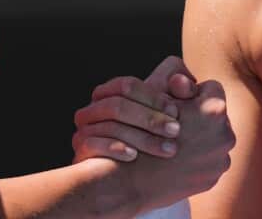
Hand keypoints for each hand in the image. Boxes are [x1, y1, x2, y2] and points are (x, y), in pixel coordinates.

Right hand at [72, 56, 198, 162]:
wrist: (133, 178)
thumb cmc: (156, 136)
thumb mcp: (170, 113)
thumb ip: (181, 92)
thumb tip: (180, 83)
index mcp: (112, 92)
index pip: (127, 86)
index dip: (153, 96)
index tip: (177, 111)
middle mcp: (95, 108)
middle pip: (118, 105)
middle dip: (150, 118)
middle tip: (176, 131)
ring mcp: (85, 128)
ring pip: (109, 126)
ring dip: (141, 137)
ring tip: (168, 149)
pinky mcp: (81, 150)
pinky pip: (92, 144)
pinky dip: (114, 148)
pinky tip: (134, 157)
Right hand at [114, 78, 234, 212]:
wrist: (129, 179)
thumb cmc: (137, 130)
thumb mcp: (153, 94)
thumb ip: (175, 80)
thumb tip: (186, 78)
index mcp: (214, 110)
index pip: (211, 89)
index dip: (191, 93)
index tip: (177, 103)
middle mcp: (226, 136)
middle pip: (216, 117)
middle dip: (200, 117)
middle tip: (175, 124)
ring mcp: (220, 161)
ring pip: (213, 140)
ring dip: (200, 139)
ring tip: (175, 142)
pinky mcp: (213, 179)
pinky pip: (209, 162)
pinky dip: (196, 160)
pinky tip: (176, 160)